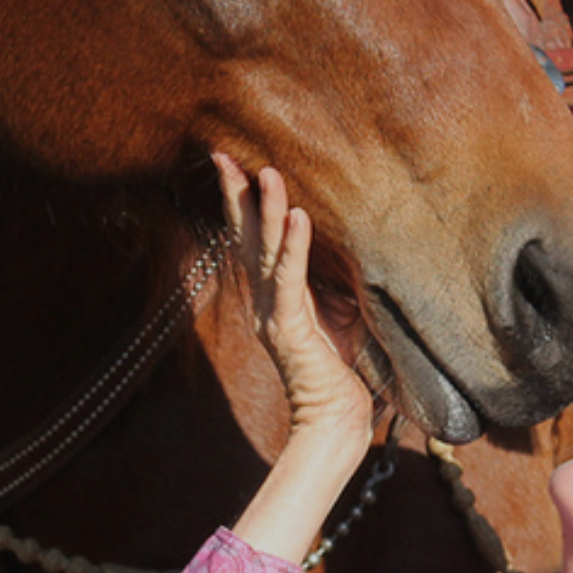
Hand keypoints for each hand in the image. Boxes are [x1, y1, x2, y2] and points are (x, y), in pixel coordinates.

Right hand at [213, 154, 372, 440]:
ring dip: (268, 209)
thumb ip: (333, 281)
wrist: (336, 418)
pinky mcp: (291, 327)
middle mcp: (265, 301)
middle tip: (223, 154)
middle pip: (246, 237)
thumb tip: (349, 245)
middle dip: (236, 194)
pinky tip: (299, 215)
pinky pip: (292, 278)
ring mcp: (274, 313)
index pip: (253, 240)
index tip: (234, 164)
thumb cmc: (342, 370)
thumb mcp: (341, 312)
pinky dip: (295, 245)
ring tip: (267, 172)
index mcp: (273, 296)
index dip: (243, 203)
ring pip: (267, 251)